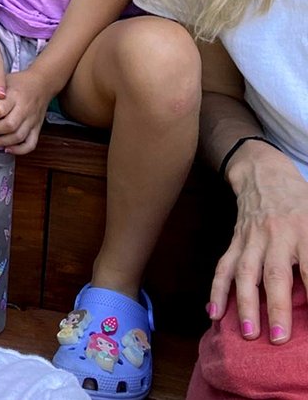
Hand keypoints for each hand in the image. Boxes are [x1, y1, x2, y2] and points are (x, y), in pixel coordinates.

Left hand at [0, 67, 49, 154]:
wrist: (43, 83)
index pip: (1, 109)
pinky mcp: (37, 128)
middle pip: (10, 125)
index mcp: (14, 95)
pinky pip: (30, 144)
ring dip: (3, 142)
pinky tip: (7, 149)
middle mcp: (24, 108)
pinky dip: (19, 150)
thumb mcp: (3, 80)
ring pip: (19, 136)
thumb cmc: (20, 82)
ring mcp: (32, 119)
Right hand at [209, 146, 307, 342]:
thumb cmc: (300, 200)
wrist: (263, 173)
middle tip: (278, 338)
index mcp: (304, 230)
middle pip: (275, 273)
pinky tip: (213, 312)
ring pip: (246, 272)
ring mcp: (252, 237)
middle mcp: (277, 235)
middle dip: (276, 307)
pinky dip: (217, 289)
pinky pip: (224, 266)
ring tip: (247, 333)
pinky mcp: (236, 240)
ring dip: (244, 303)